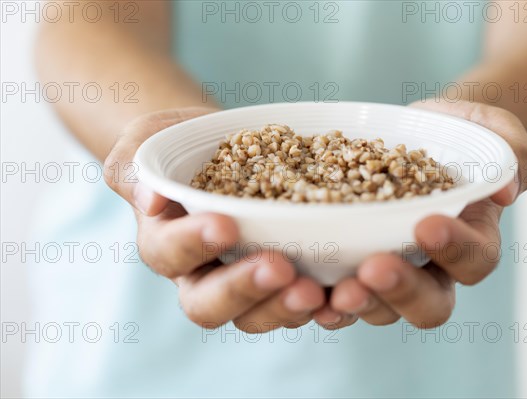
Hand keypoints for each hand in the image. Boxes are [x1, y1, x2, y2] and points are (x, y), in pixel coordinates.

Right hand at [103, 108, 324, 332]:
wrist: (217, 146)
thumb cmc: (177, 146)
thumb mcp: (145, 144)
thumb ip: (136, 168)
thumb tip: (152, 200)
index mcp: (166, 244)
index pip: (170, 255)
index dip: (194, 245)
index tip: (225, 224)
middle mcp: (203, 273)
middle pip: (212, 304)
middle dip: (246, 290)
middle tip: (280, 269)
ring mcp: (248, 281)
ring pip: (261, 313)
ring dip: (288, 307)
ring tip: (317, 291)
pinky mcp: (288, 278)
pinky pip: (304, 302)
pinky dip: (327, 303)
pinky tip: (349, 290)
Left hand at [313, 100, 526, 328]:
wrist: (418, 135)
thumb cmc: (458, 133)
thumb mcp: (490, 128)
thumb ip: (509, 151)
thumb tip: (506, 187)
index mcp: (471, 239)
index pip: (474, 260)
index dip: (455, 249)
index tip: (426, 224)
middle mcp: (432, 268)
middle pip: (428, 304)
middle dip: (401, 291)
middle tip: (373, 270)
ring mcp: (390, 271)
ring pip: (379, 308)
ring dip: (357, 303)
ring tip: (333, 292)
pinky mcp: (350, 264)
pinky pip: (337, 293)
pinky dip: (320, 298)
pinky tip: (301, 291)